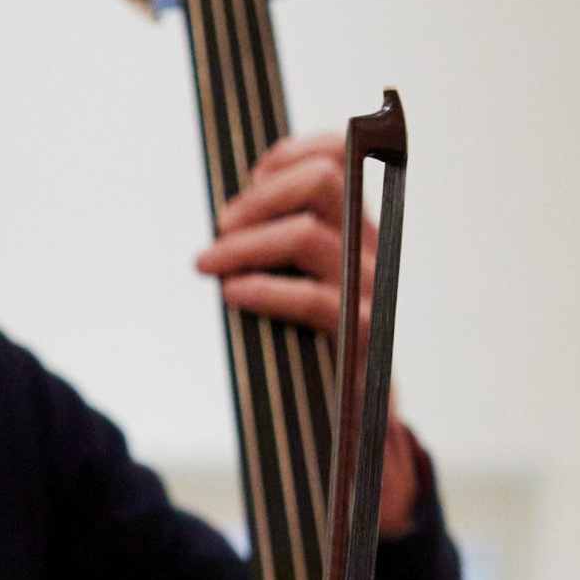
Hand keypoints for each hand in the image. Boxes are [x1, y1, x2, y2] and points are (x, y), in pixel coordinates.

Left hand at [192, 128, 426, 531]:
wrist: (360, 427)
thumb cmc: (316, 349)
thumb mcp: (299, 282)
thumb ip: (277, 242)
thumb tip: (232, 211)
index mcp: (358, 225)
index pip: (342, 154)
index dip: (291, 152)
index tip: (251, 175)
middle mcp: (371, 249)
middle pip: (326, 181)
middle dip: (259, 197)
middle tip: (220, 228)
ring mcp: (371, 290)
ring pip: (310, 235)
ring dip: (246, 244)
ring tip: (208, 265)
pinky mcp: (362, 337)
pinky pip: (314, 299)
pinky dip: (263, 290)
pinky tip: (232, 296)